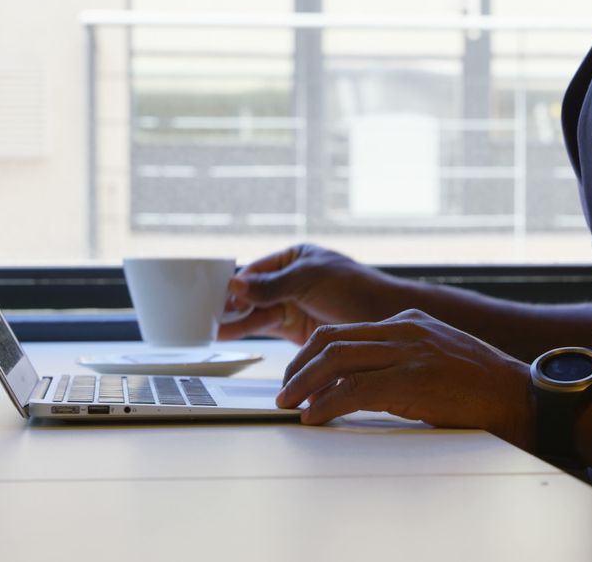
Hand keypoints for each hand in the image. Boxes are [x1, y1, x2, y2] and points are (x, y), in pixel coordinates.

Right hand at [218, 243, 398, 344]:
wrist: (385, 319)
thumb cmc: (356, 288)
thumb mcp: (310, 279)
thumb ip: (272, 285)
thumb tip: (236, 282)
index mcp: (295, 258)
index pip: (256, 269)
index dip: (234, 281)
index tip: (212, 292)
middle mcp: (291, 281)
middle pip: (252, 292)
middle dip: (230, 302)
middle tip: (205, 312)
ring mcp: (293, 305)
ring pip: (256, 311)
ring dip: (234, 319)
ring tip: (211, 327)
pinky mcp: (297, 329)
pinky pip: (266, 327)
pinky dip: (247, 330)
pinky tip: (229, 333)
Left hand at [275, 309, 533, 446]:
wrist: (520, 396)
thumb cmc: (482, 386)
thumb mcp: (437, 357)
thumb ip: (402, 358)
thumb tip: (362, 381)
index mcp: (409, 322)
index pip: (345, 330)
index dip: (312, 352)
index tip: (297, 373)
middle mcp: (404, 330)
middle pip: (331, 339)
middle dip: (298, 366)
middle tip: (284, 391)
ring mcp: (408, 353)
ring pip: (335, 360)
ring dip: (303, 384)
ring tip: (289, 404)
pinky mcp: (412, 381)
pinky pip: (353, 390)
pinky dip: (325, 404)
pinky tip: (314, 417)